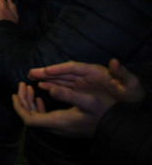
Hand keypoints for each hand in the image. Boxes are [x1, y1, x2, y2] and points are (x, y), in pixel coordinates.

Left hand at [12, 82, 103, 136]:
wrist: (115, 126)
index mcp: (57, 121)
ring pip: (37, 116)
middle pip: (30, 116)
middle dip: (23, 100)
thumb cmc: (102, 112)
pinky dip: (39, 106)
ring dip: (30, 102)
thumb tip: (49, 90)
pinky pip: (45, 117)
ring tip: (29, 87)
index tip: (14, 93)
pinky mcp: (64, 125)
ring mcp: (60, 127)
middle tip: (22, 85)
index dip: (19, 107)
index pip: (29, 119)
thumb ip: (68, 95)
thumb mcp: (87, 101)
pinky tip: (40, 97)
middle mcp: (56, 127)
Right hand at [28, 59, 144, 105]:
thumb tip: (114, 62)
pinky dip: (53, 86)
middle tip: (30, 73)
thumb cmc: (132, 92)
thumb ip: (121, 73)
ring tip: (31, 78)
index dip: (59, 69)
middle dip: (47, 72)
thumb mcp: (130, 83)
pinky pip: (64, 87)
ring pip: (61, 79)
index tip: (47, 71)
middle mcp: (85, 75)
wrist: (133, 102)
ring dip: (46, 79)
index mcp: (94, 71)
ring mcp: (82, 83)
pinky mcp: (81, 91)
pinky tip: (43, 87)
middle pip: (63, 72)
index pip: (73, 67)